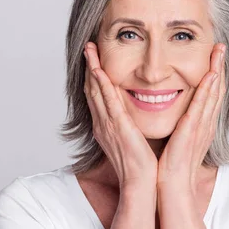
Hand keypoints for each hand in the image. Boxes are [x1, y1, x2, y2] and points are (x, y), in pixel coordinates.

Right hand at [83, 42, 157, 189]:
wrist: (140, 182)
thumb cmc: (139, 165)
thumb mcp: (132, 140)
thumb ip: (129, 126)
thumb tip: (134, 116)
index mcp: (106, 126)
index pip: (98, 95)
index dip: (94, 76)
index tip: (94, 58)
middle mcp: (102, 123)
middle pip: (92, 89)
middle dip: (89, 66)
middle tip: (87, 46)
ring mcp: (107, 124)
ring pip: (96, 90)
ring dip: (92, 68)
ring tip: (89, 49)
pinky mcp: (117, 127)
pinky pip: (107, 101)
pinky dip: (101, 84)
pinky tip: (97, 70)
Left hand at [157, 43, 226, 190]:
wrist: (171, 185)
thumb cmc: (172, 165)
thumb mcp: (179, 140)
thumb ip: (181, 125)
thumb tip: (178, 115)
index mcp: (201, 125)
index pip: (210, 95)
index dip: (214, 75)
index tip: (214, 57)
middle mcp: (205, 123)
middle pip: (215, 90)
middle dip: (219, 67)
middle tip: (221, 46)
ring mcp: (201, 126)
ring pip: (212, 94)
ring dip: (216, 71)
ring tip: (218, 52)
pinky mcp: (192, 131)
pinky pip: (201, 107)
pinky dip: (207, 90)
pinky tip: (210, 75)